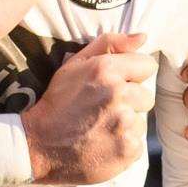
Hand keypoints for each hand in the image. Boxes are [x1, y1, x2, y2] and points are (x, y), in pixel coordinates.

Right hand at [23, 33, 156, 183]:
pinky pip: (137, 143)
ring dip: (125, 125)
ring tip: (101, 128)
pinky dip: (123, 145)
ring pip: (140, 121)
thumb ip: (110, 43)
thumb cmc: (59, 102)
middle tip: (103, 110)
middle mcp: (118, 94)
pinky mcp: (128, 150)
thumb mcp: (75, 64)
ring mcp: (124, 125)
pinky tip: (103, 143)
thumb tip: (143, 36)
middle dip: (129, 102)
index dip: (132, 75)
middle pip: (146, 96)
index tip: (116, 85)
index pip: (147, 65)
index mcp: (106, 69)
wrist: (40, 145)